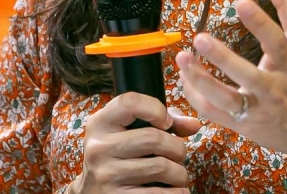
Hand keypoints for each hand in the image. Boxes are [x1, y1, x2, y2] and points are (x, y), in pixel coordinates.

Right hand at [70, 91, 201, 193]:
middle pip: (154, 138)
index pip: (130, 102)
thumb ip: (161, 122)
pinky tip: (175, 191)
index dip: (156, 108)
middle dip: (177, 148)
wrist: (92, 192)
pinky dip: (175, 193)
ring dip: (179, 173)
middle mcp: (99, 147)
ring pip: (160, 167)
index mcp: (100, 123)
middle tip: (178, 155)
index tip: (166, 122)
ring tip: (176, 175)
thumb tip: (194, 124)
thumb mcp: (128, 132)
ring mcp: (106, 174)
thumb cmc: (118, 155)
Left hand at [174, 0, 286, 179]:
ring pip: (225, 99)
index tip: (239, 2)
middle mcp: (276, 90)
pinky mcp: (244, 124)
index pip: (276, 42)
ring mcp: (258, 110)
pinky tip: (185, 77)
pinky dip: (196, 97)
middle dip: (223, 58)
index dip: (259, 22)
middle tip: (200, 38)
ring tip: (182, 59)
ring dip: (201, 80)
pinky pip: (215, 113)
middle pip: (248, 75)